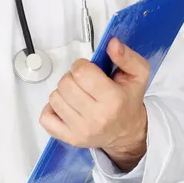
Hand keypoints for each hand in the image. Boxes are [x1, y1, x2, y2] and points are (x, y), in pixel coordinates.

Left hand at [39, 38, 149, 171]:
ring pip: (54, 97)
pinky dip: (52, 109)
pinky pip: (45, 118)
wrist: (128, 132)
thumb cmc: (128, 101)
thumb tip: (112, 44)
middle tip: (84, 83)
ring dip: (63, 92)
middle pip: (65, 84)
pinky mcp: (70, 138)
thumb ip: (126, 56)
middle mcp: (97, 118)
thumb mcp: (138, 75)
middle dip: (72, 78)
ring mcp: (81, 131)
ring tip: (78, 95)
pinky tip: (67, 107)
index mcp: (114, 100)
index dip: (82, 65)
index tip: (89, 70)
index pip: (81, 72)